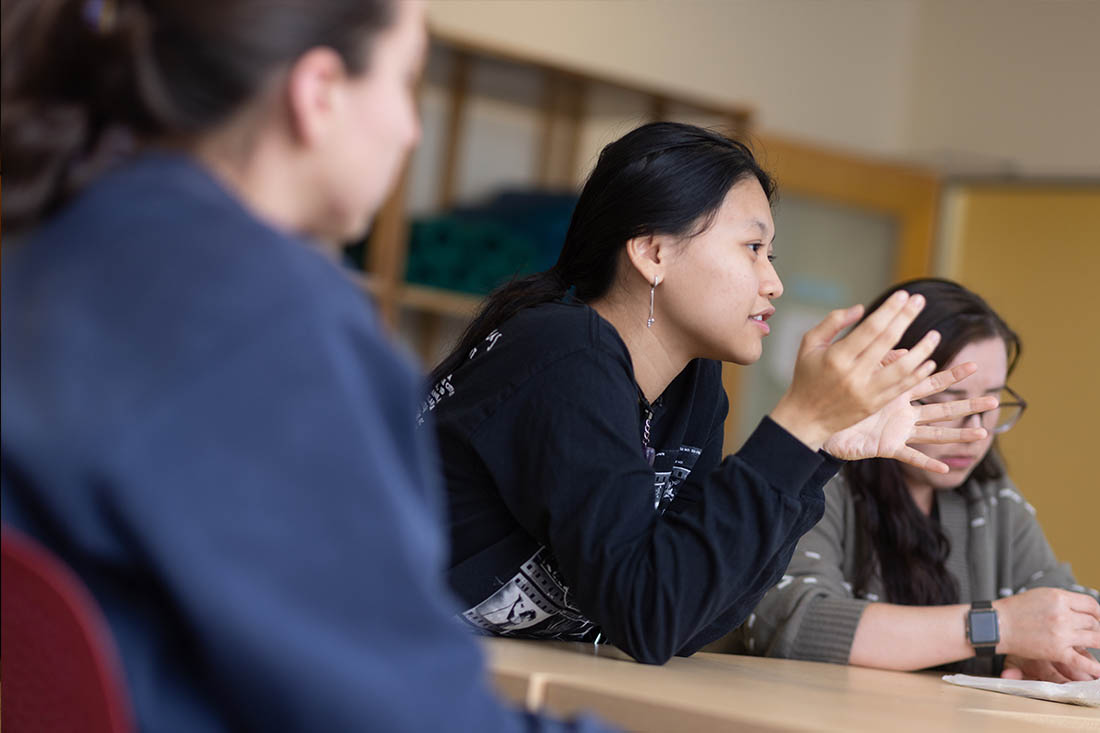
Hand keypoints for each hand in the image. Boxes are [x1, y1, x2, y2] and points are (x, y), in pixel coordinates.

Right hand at [771, 290, 939, 449]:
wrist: (805, 418)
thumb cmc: (806, 377)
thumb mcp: (809, 344)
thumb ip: (832, 323)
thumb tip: (861, 309)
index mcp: (836, 357)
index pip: (870, 328)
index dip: (889, 310)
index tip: (903, 295)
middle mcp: (853, 374)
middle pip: (888, 341)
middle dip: (906, 318)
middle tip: (919, 300)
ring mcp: (866, 391)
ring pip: (902, 367)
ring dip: (922, 349)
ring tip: (935, 334)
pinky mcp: (875, 405)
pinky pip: (902, 387)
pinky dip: (918, 374)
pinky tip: (929, 361)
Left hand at [821, 361, 997, 470]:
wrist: (818, 420)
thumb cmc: (839, 396)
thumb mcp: (863, 374)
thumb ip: (883, 363)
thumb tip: (905, 351)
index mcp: (898, 393)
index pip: (932, 381)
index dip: (954, 376)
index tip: (976, 368)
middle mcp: (904, 413)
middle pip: (943, 408)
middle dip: (969, 406)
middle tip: (995, 403)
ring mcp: (898, 431)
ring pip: (934, 433)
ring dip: (958, 435)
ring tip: (983, 436)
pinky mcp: (887, 446)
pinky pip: (910, 457)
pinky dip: (927, 463)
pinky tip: (946, 468)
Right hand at [994, 588, 1099, 678]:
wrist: (997, 625)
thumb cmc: (1014, 610)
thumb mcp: (1040, 595)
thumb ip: (1062, 601)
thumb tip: (1081, 609)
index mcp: (1058, 598)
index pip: (1091, 604)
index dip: (1098, 613)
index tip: (1097, 618)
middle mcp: (1063, 615)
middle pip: (1093, 622)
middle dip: (1096, 628)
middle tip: (1093, 633)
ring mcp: (1061, 634)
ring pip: (1095, 639)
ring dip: (1098, 642)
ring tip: (1097, 645)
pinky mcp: (1057, 651)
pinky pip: (1083, 661)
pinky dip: (1094, 667)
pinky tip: (1099, 670)